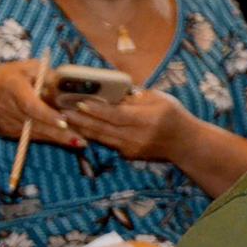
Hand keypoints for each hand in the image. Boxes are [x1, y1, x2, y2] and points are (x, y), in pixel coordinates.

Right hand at [0, 61, 83, 147]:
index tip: (64, 121)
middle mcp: (9, 108)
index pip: (31, 105)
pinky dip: (49, 139)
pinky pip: (31, 136)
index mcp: (13, 88)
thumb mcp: (24, 67)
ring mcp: (8, 123)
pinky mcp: (8, 132)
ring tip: (80, 142)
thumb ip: (46, 74)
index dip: (47, 115)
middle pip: (36, 124)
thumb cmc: (2, 77)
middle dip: (59, 134)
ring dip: (58, 139)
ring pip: (36, 133)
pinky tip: (66, 141)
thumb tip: (68, 83)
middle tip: (82, 140)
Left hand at [61, 88, 195, 160]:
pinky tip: (79, 127)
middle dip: (80, 118)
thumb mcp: (159, 99)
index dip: (96, 109)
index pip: (116, 114)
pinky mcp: (128, 155)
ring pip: (101, 137)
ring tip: (65, 117)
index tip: (78, 102)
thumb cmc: (174, 115)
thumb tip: (110, 91)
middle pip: (104, 127)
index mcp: (148, 118)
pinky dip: (92, 134)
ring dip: (81, 127)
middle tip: (61, 109)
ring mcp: (132, 147)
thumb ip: (135, 96)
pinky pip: (107, 143)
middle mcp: (138, 135)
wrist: (185, 143)